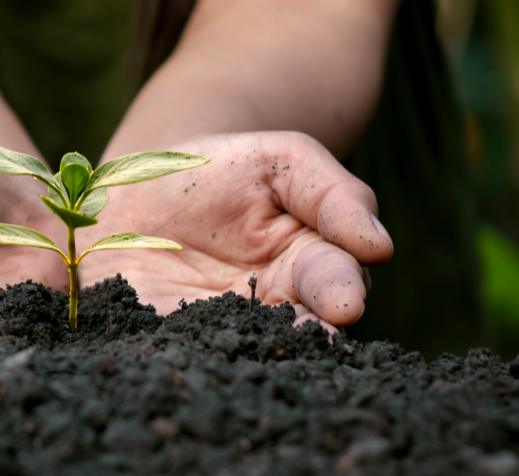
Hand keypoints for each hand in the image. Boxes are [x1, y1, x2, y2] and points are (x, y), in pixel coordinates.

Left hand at [79, 132, 392, 333]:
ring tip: (258, 354)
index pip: (336, 280)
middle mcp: (275, 308)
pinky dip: (191, 357)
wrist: (139, 188)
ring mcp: (223, 329)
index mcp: (311, 264)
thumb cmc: (221, 169)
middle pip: (302, 329)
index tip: (344, 303)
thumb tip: (379, 246)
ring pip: (250, 351)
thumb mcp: (280, 160)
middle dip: (310, 333)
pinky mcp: (172, 340)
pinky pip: (186, 354)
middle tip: (308, 335)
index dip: (339, 289)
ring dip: (257, 353)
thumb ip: (331, 193)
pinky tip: (191, 356)